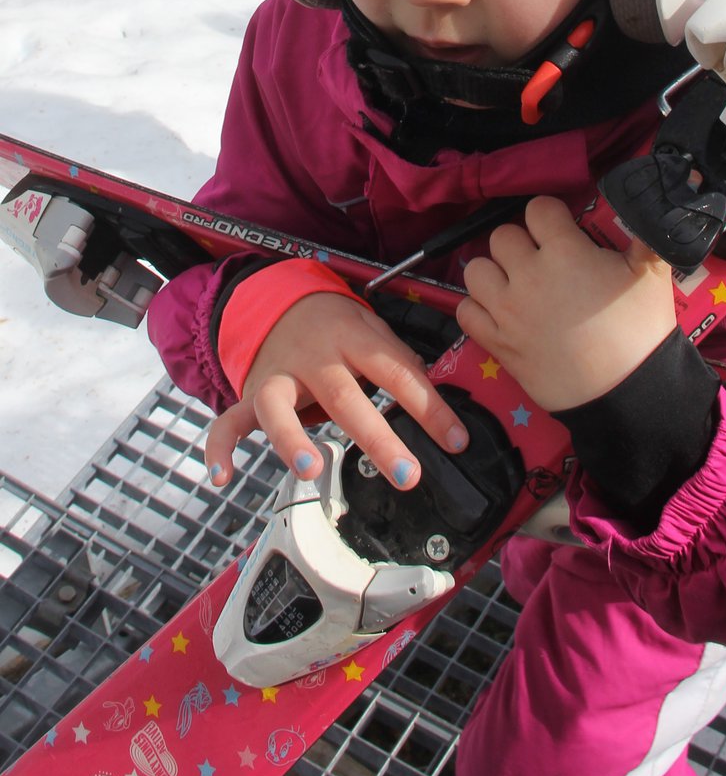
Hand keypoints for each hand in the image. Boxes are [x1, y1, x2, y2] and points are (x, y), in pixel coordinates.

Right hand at [204, 290, 467, 489]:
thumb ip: (398, 362)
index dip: (430, 407)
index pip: (398, 372)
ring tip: (311, 469)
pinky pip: (229, 421)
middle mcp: (315, 357)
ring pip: (279, 406)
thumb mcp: (373, 328)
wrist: (279, 297)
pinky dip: (219, 448)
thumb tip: (434, 402)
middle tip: (406, 474)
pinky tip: (221, 478)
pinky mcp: (251, 393)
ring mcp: (279, 375)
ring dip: (292, 439)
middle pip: (346, 397)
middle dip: (376, 438)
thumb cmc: (336, 323)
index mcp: (354, 338)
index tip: (456, 441)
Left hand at [457, 196, 674, 410]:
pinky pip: (465, 312)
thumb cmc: (639, 331)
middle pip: (501, 235)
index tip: (560, 228)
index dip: (550, 215)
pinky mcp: (498, 343)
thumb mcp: (652, 274)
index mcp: (564, 252)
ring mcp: (508, 311)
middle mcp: (527, 276)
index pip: (537, 208)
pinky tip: (499, 311)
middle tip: (540, 258)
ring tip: (515, 282)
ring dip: (493, 271)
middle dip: (520, 242)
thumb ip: (645, 234)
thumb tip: (650, 207)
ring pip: (476, 270)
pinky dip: (477, 308)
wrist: (628, 392)